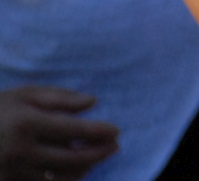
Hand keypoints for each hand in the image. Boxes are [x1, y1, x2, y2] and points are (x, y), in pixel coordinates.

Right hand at [0, 87, 117, 180]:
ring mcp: (14, 171)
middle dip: (98, 154)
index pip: (74, 131)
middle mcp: (21, 151)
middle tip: (115, 146)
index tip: (116, 130)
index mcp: (28, 124)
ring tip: (99, 157)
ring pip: (60, 178)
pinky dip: (65, 180)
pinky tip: (77, 170)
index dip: (99, 132)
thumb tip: (93, 103)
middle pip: (71, 159)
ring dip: (85, 169)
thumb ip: (60, 98)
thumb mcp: (26, 94)